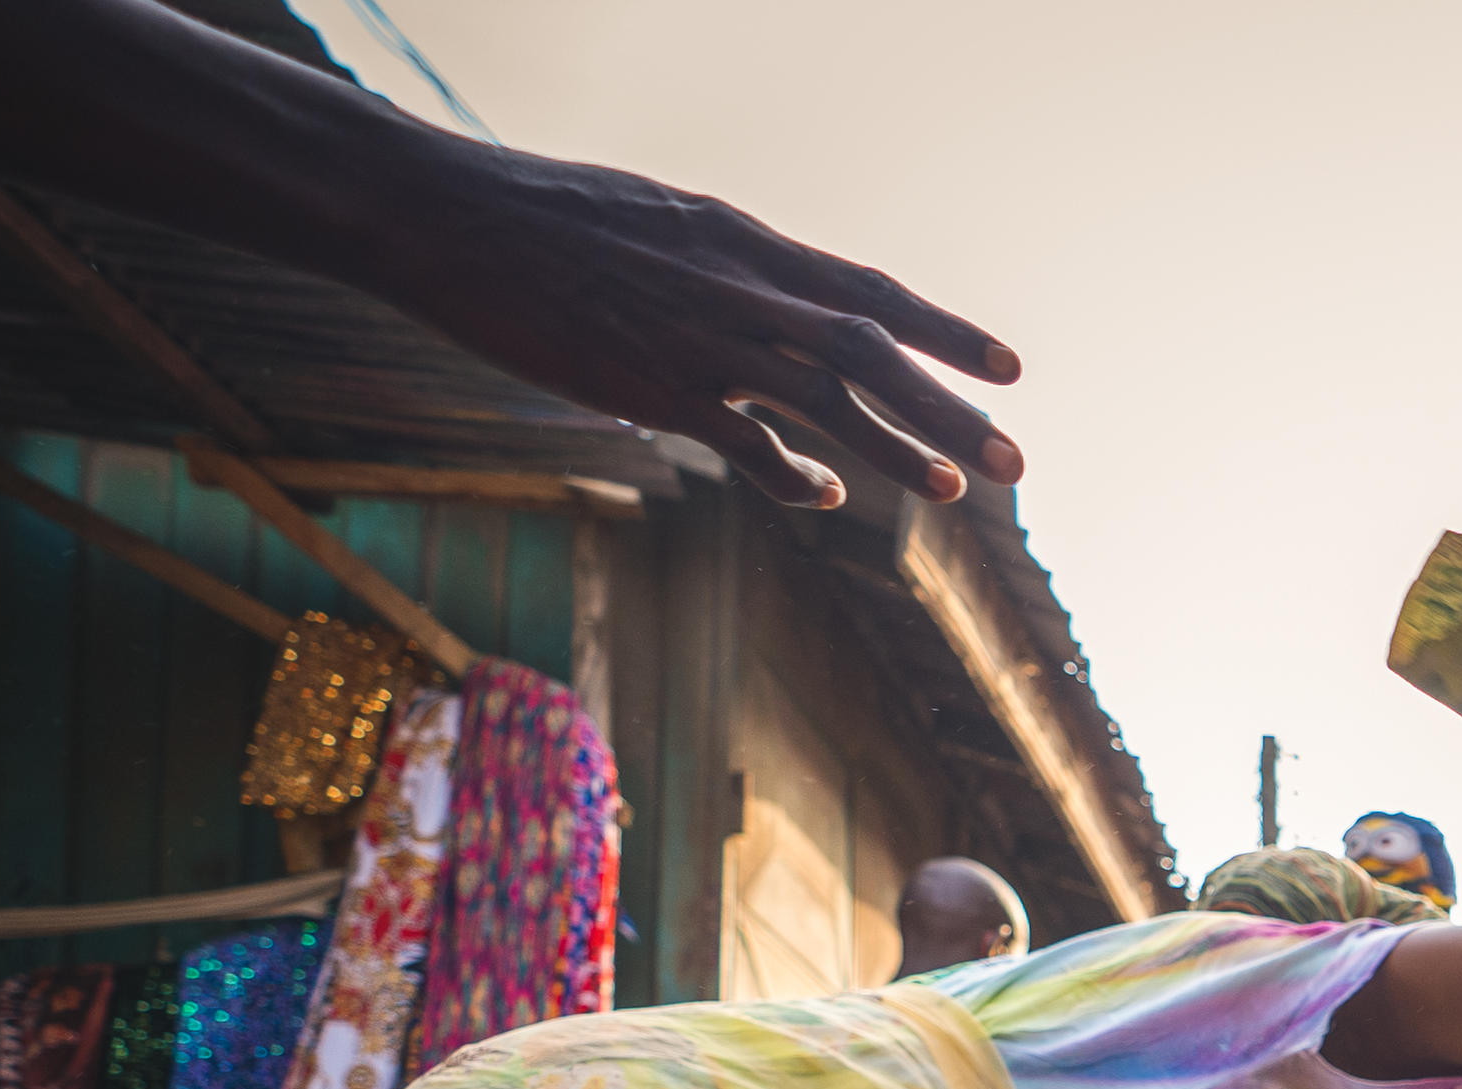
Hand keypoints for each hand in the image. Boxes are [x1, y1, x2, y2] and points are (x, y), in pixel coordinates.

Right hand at [368, 144, 1021, 507]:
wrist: (445, 214)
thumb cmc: (543, 219)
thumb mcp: (657, 225)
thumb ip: (722, 272)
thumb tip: (765, 310)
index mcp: (740, 241)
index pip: (867, 292)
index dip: (944, 331)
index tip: (1009, 369)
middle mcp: (734, 284)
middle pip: (868, 349)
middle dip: (948, 406)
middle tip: (1017, 458)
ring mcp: (692, 335)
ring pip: (823, 393)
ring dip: (896, 447)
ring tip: (958, 491)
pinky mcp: (643, 381)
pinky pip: (737, 437)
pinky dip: (787, 472)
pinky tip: (825, 501)